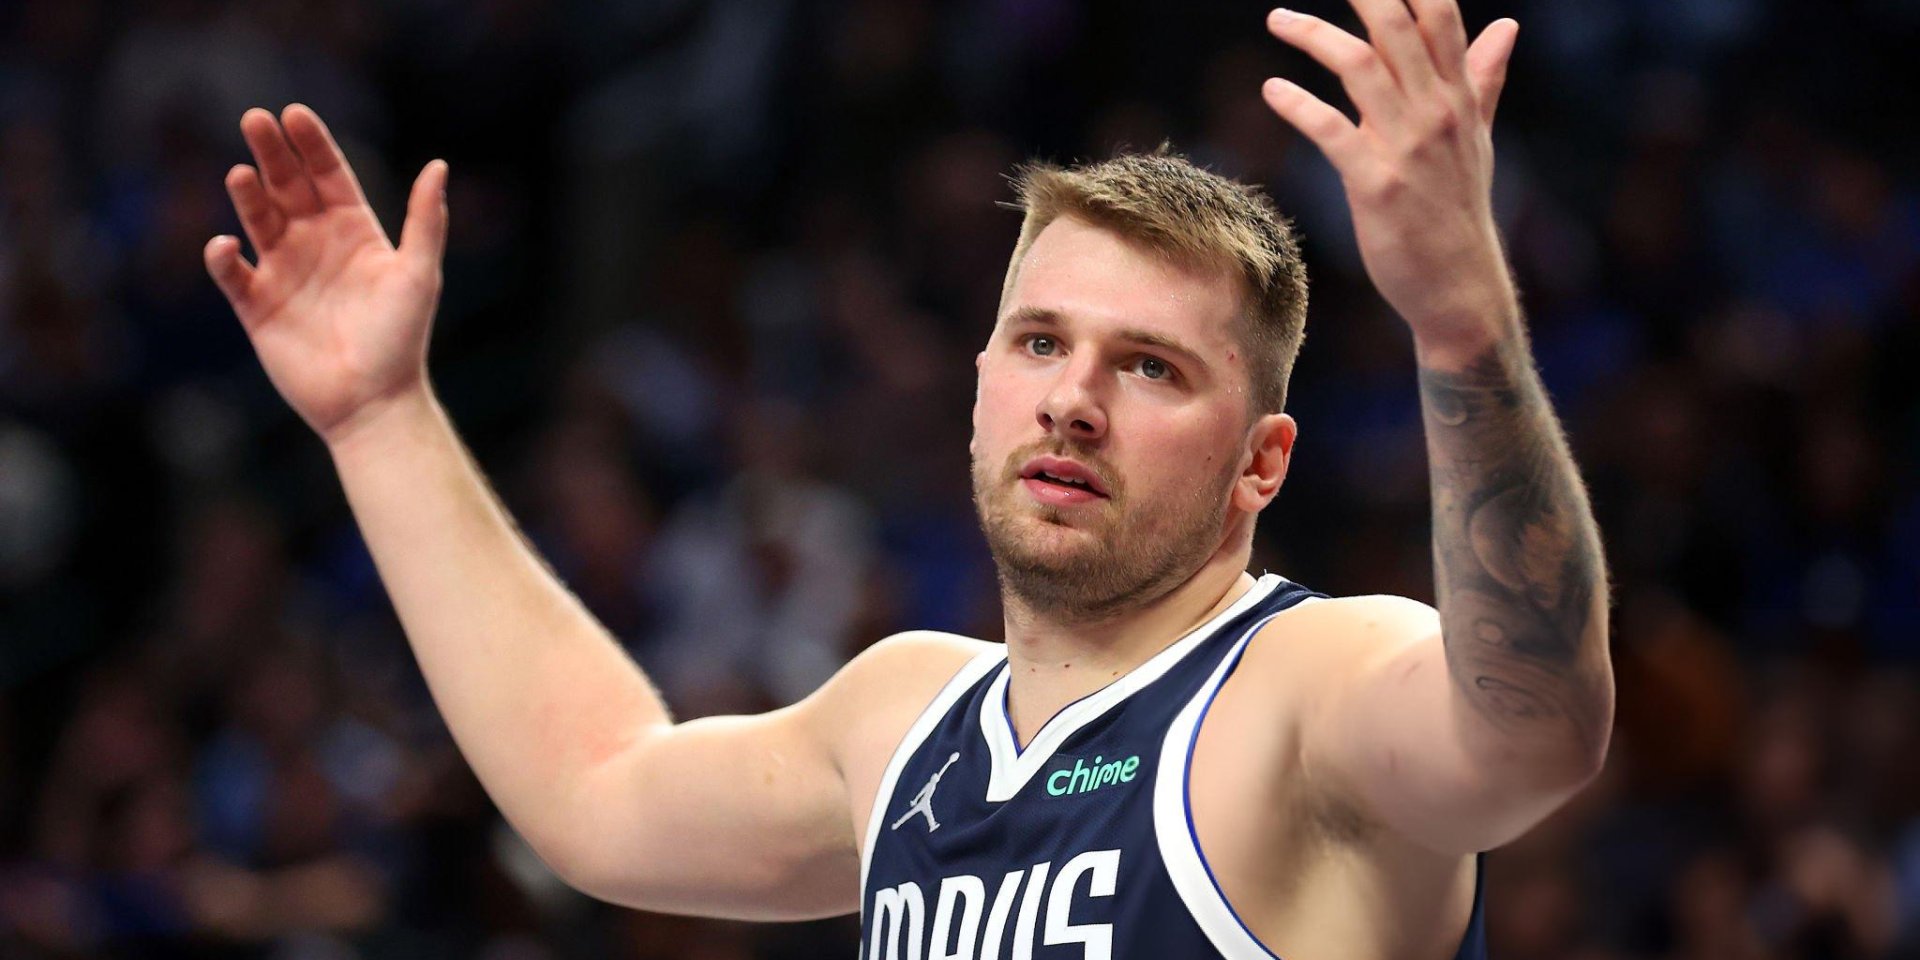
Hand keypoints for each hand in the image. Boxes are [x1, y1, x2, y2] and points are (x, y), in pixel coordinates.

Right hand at [205, 105, 448, 445]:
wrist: (373, 403)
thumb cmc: (401, 339)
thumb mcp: (419, 274)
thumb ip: (425, 220)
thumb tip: (438, 165)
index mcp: (356, 231)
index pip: (329, 176)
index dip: (311, 144)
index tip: (294, 114)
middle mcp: (317, 244)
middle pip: (288, 187)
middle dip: (272, 153)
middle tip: (254, 118)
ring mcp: (285, 272)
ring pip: (258, 221)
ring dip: (247, 197)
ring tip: (241, 174)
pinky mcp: (258, 306)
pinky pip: (233, 273)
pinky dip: (224, 257)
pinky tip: (226, 243)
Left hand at [1261, 3, 1519, 350]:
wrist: (1459, 286)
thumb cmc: (1459, 211)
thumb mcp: (1477, 140)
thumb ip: (1483, 79)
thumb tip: (1507, 26)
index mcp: (1458, 97)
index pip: (1441, 18)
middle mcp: (1435, 112)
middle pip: (1397, 28)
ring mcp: (1406, 146)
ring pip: (1359, 66)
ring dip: (1312, 35)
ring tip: (1277, 18)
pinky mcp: (1374, 183)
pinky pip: (1330, 130)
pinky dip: (1298, 105)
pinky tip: (1272, 90)